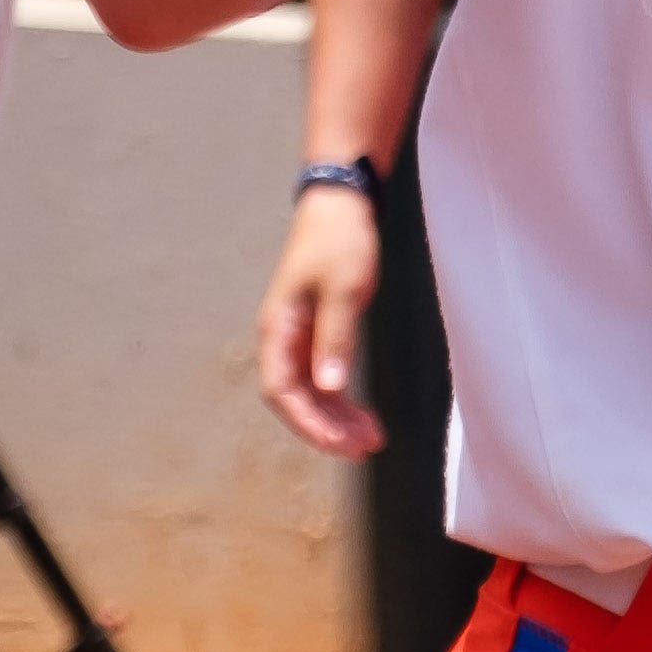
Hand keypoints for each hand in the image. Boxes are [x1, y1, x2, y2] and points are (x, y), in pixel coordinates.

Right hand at [257, 184, 386, 458]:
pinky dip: (342, 399)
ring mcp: (297, 337)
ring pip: (311, 393)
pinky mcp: (315, 333)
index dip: (308, 422)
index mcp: (278, 327)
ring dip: (337, 419)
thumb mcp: (344, 289)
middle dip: (327, 428)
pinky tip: (365, 415)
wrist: (341, 204)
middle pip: (295, 399)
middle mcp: (281, 338)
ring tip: (373, 438)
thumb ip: (336, 338)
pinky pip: (322, 377)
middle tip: (367, 447)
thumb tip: (330, 388)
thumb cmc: (340, 241)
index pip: (282, 390)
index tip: (341, 443)